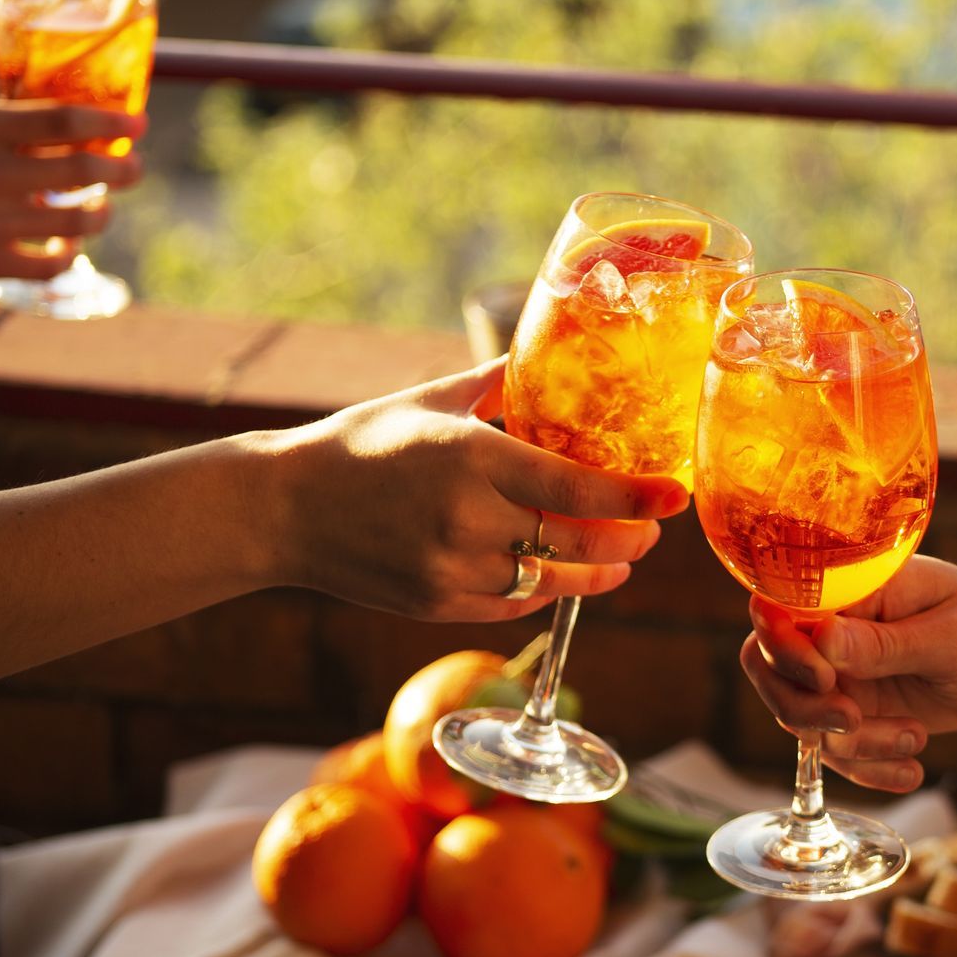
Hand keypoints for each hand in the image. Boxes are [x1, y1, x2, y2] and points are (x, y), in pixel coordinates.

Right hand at [0, 99, 143, 291]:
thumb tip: (57, 125)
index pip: (64, 120)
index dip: (111, 124)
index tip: (137, 126)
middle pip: (83, 169)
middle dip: (121, 170)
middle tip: (134, 169)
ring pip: (78, 221)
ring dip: (100, 215)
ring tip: (100, 210)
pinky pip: (53, 263)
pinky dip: (67, 255)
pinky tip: (66, 247)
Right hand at [257, 358, 689, 621]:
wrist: (282, 509)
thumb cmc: (360, 443)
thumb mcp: (431, 399)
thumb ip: (499, 382)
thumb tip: (554, 352)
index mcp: (470, 456)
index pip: (578, 489)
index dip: (637, 498)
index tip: (674, 495)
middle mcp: (465, 517)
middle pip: (577, 543)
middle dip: (629, 541)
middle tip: (652, 531)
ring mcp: (449, 567)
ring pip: (552, 582)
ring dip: (596, 575)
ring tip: (620, 562)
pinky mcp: (435, 604)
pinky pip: (512, 604)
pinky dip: (545, 591)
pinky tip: (560, 575)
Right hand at [740, 556, 956, 790]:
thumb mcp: (948, 636)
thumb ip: (884, 642)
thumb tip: (821, 639)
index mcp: (853, 590)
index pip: (780, 612)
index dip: (784, 651)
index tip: (827, 681)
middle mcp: (835, 632)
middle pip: (772, 671)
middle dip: (804, 709)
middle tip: (855, 722)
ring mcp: (844, 675)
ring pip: (804, 721)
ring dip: (856, 745)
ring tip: (916, 736)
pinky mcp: (861, 713)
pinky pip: (838, 752)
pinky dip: (870, 769)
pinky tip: (913, 770)